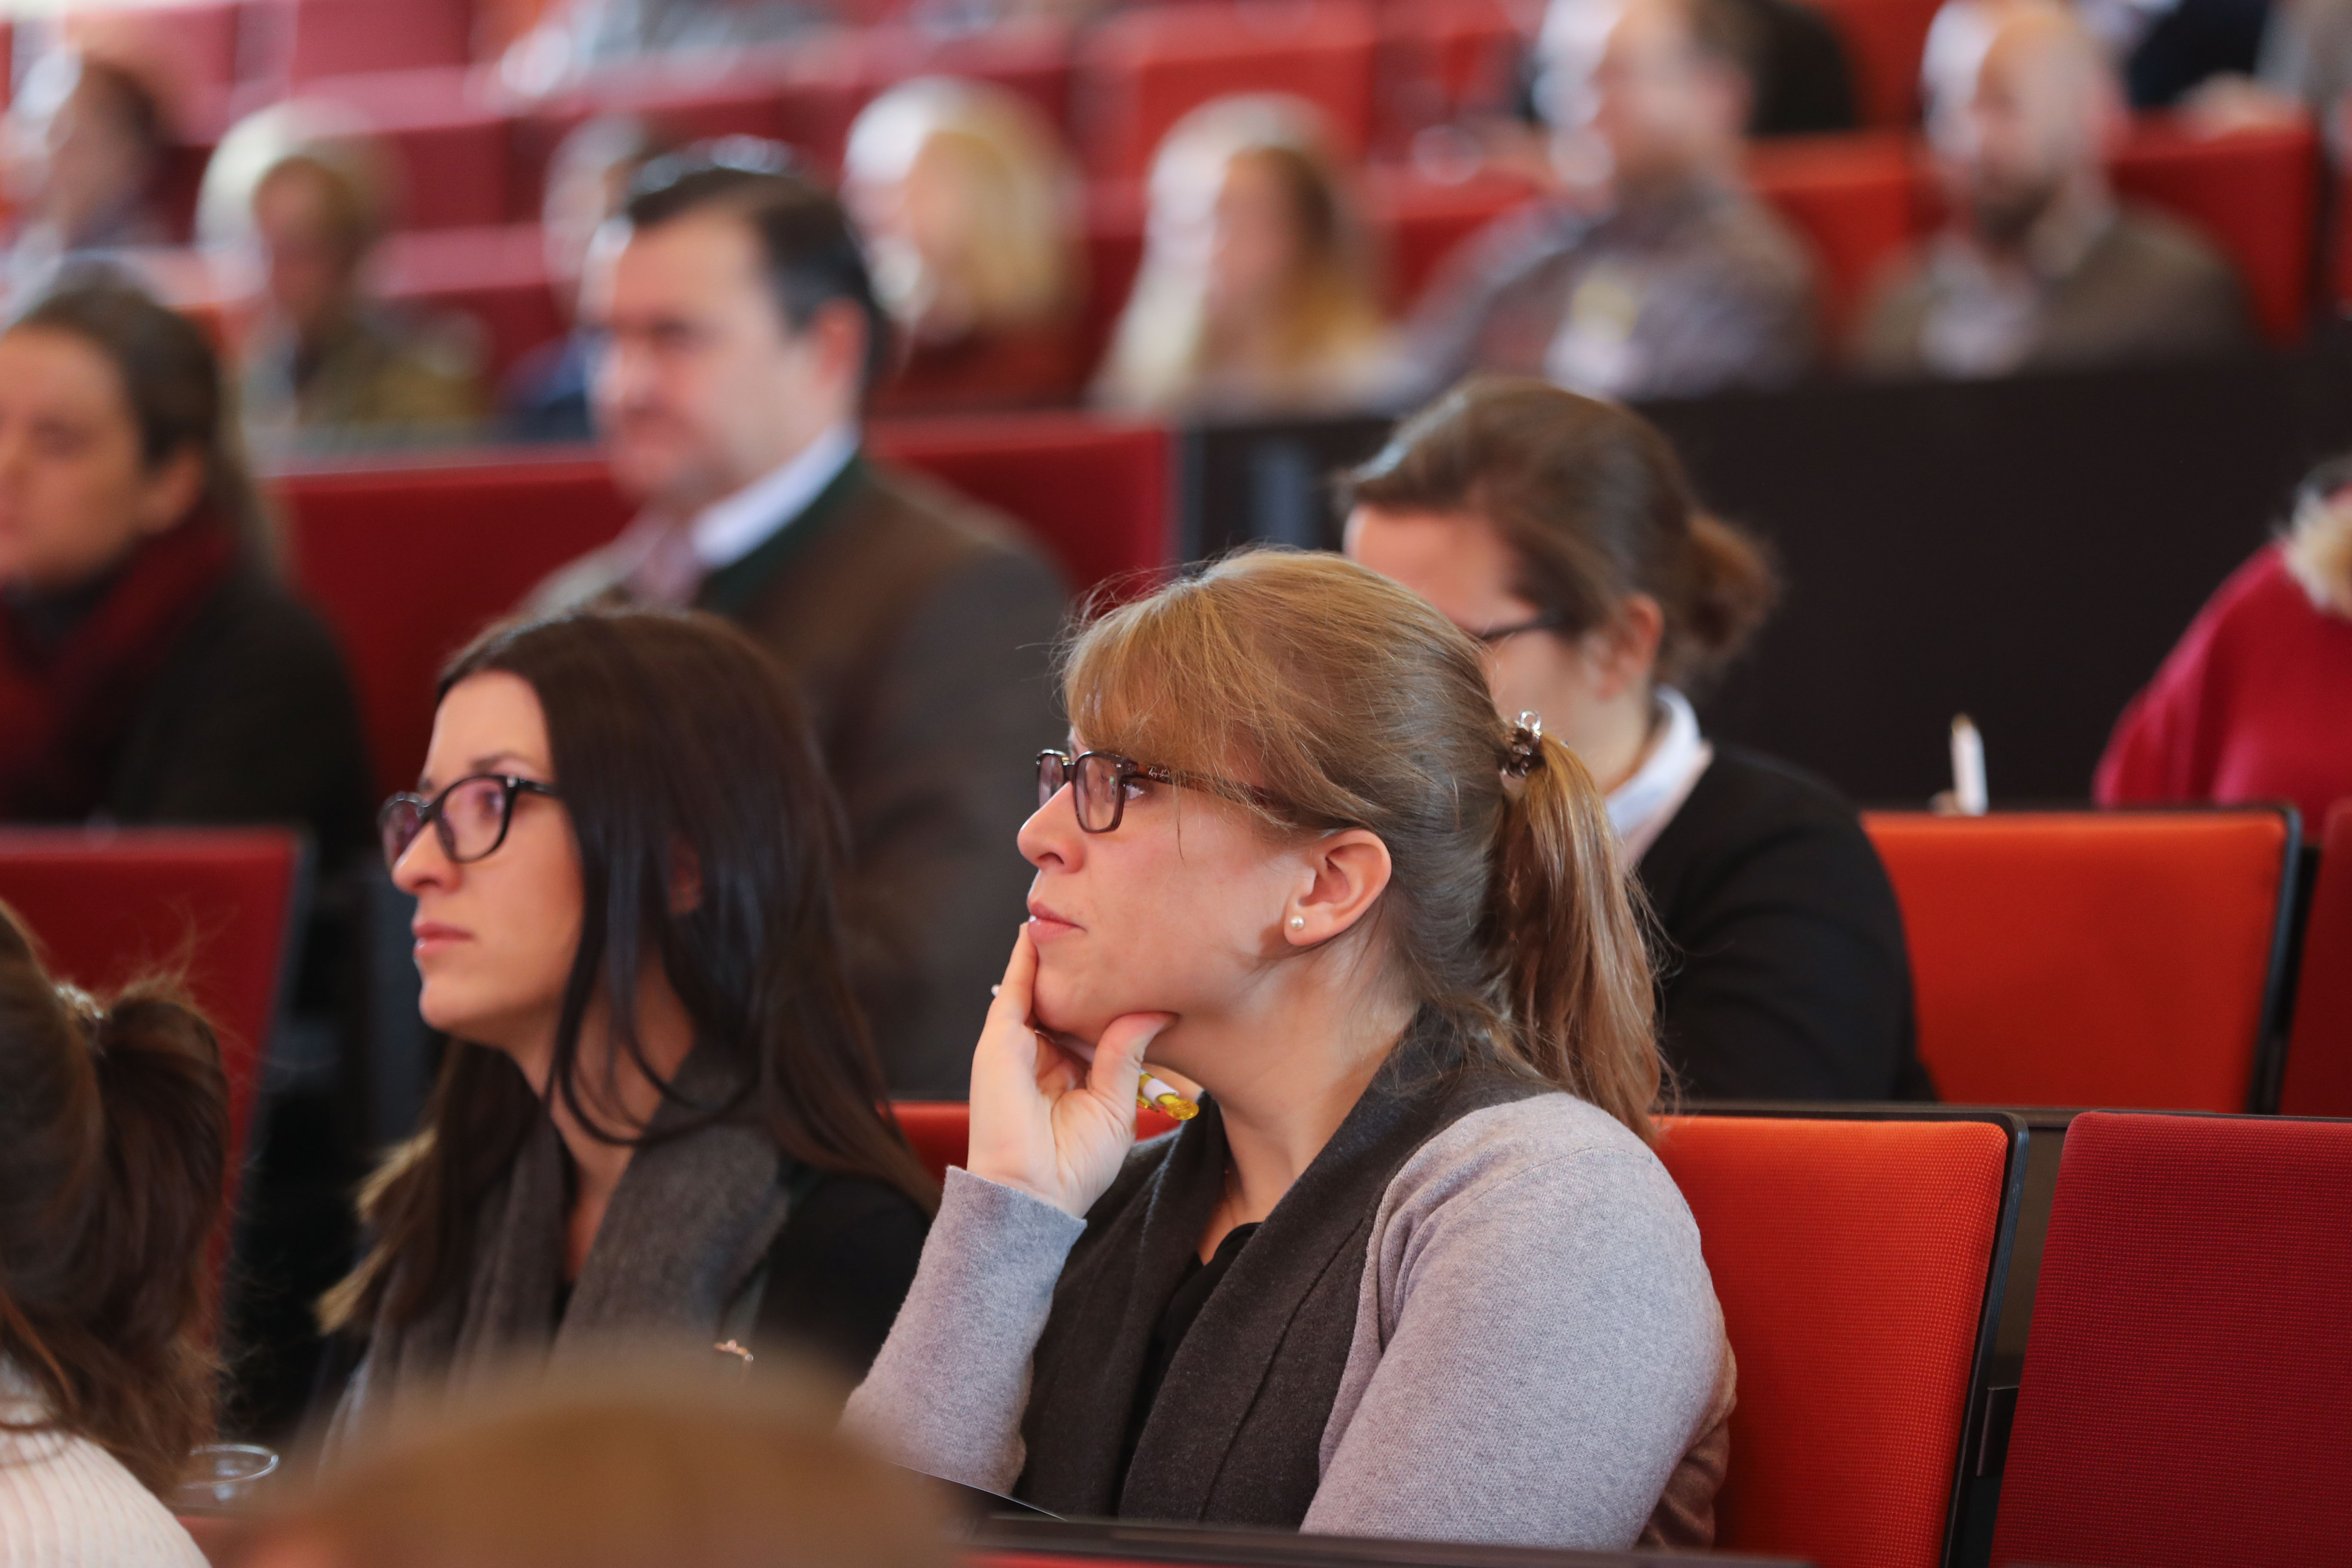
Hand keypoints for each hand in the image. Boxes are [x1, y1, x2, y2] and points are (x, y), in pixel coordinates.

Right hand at [966, 924, 1175, 1217]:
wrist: (1035, 1194)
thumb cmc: (1075, 1164)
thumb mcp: (1115, 1103)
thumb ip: (1126, 1052)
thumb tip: (1156, 1010)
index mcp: (1068, 1071)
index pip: (1089, 1022)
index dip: (1109, 996)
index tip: (1139, 965)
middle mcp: (1042, 1054)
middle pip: (1065, 1000)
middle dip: (1084, 968)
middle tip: (1111, 927)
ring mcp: (1018, 1046)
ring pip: (1039, 989)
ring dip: (1054, 955)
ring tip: (1075, 914)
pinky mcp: (999, 1043)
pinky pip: (1014, 991)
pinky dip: (1024, 960)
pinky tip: (1035, 931)